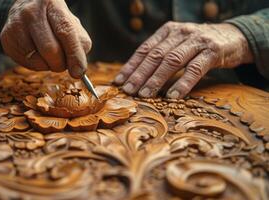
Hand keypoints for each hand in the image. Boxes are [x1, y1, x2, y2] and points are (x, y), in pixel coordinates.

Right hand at [0, 0, 91, 77]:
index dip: (74, 54)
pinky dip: (37, 65)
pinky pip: (26, 63)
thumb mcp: (71, 24)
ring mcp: (16, 25)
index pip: (66, 32)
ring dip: (49, 65)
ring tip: (49, 54)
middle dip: (61, 64)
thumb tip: (78, 68)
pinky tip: (37, 53)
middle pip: (50, 50)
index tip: (79, 72)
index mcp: (52, 4)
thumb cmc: (54, 20)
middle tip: (64, 63)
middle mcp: (31, 12)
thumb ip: (80, 43)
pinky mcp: (6, 38)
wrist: (25, 8)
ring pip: (37, 60)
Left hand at [114, 22, 252, 97]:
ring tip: (145, 94)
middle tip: (129, 90)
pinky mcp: (213, 51)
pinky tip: (173, 96)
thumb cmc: (198, 45)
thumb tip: (136, 76)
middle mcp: (180, 33)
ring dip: (157, 79)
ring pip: (172, 61)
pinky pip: (195, 69)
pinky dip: (183, 83)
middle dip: (140, 74)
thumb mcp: (178, 44)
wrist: (233, 37)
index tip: (120, 81)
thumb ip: (161, 54)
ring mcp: (197, 41)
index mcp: (168, 31)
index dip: (131, 65)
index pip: (145, 49)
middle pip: (155, 56)